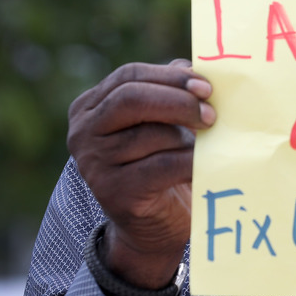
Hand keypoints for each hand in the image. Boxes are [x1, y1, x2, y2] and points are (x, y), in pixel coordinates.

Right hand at [67, 59, 214, 292]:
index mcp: (90, 106)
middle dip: (178, 101)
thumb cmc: (160, 165)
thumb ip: (169, 93)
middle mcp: (83, 132)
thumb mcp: (160, 124)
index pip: (129, 76)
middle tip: (212, 114)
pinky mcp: (113, 192)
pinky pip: (161, 166)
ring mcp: (93, 163)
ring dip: (186, 138)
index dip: (170, 77)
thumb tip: (194, 67)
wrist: (151, 228)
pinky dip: (190, 162)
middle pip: (131, 99)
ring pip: (149, 134)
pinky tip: (205, 164)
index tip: (207, 87)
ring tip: (207, 146)